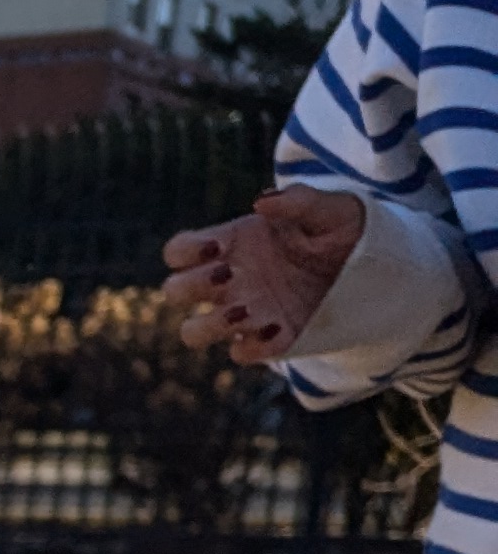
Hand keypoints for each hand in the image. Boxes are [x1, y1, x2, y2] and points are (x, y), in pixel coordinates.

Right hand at [160, 186, 364, 360]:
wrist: (380, 268)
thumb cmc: (344, 230)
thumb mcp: (333, 207)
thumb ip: (299, 200)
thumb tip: (262, 201)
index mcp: (232, 244)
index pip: (178, 251)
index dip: (185, 251)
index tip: (217, 247)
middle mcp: (230, 281)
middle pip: (174, 292)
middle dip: (191, 285)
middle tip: (228, 274)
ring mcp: (246, 313)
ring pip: (193, 332)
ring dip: (209, 324)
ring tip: (245, 311)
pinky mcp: (270, 340)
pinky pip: (241, 353)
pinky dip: (253, 346)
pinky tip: (281, 327)